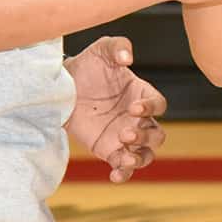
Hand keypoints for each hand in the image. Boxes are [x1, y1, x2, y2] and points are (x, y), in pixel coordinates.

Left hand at [64, 36, 166, 183]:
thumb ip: (118, 47)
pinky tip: (114, 175)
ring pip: (146, 154)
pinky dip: (124, 174)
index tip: (133, 107)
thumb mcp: (103, 49)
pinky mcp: (108, 150)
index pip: (159, 105)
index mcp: (142, 94)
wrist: (62, 87)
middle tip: (125, 133)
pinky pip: (124, 168)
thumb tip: (128, 58)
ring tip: (124, 155)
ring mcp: (124, 136)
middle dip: (146, 137)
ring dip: (140, 158)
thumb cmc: (88, 65)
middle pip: (158, 135)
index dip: (151, 108)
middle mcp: (137, 118)